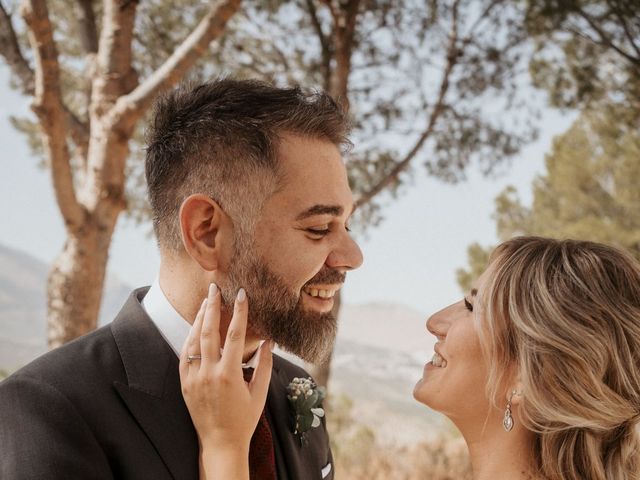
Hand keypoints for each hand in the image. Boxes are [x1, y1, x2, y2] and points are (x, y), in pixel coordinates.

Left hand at [179, 284, 272, 474]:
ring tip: (205, 301)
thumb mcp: (259, 392)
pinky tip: (195, 326)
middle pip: (208, 331)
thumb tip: (269, 339)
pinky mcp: (184, 384)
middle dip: (212, 306)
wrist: (220, 443)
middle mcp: (208, 374)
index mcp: (229, 374)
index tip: (241, 294)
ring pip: (193, 340)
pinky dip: (190, 338)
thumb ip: (264, 364)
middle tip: (214, 288)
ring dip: (199, 319)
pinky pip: (185, 355)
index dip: (238, 312)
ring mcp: (193, 378)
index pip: (234, 335)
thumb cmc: (244, 419)